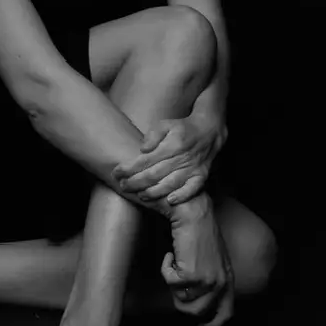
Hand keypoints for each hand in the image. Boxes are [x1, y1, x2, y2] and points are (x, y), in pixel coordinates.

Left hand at [111, 113, 225, 208]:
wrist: (209, 131)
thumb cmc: (182, 128)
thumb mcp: (166, 124)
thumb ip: (153, 134)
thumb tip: (142, 149)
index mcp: (171, 144)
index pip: (145, 160)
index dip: (129, 168)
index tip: (116, 172)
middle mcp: (182, 157)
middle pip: (154, 174)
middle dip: (135, 182)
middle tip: (122, 186)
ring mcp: (192, 168)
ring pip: (170, 184)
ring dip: (154, 192)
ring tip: (139, 196)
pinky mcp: (201, 176)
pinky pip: (192, 188)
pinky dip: (182, 196)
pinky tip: (170, 201)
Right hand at [162, 198, 234, 325]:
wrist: (194, 214)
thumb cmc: (200, 233)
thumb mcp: (214, 261)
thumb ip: (211, 281)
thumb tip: (197, 306)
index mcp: (228, 280)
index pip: (225, 315)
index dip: (212, 325)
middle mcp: (220, 284)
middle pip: (196, 312)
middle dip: (180, 300)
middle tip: (175, 282)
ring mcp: (207, 281)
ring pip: (180, 299)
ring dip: (172, 281)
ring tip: (175, 262)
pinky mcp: (191, 275)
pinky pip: (169, 282)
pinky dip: (165, 267)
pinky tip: (170, 254)